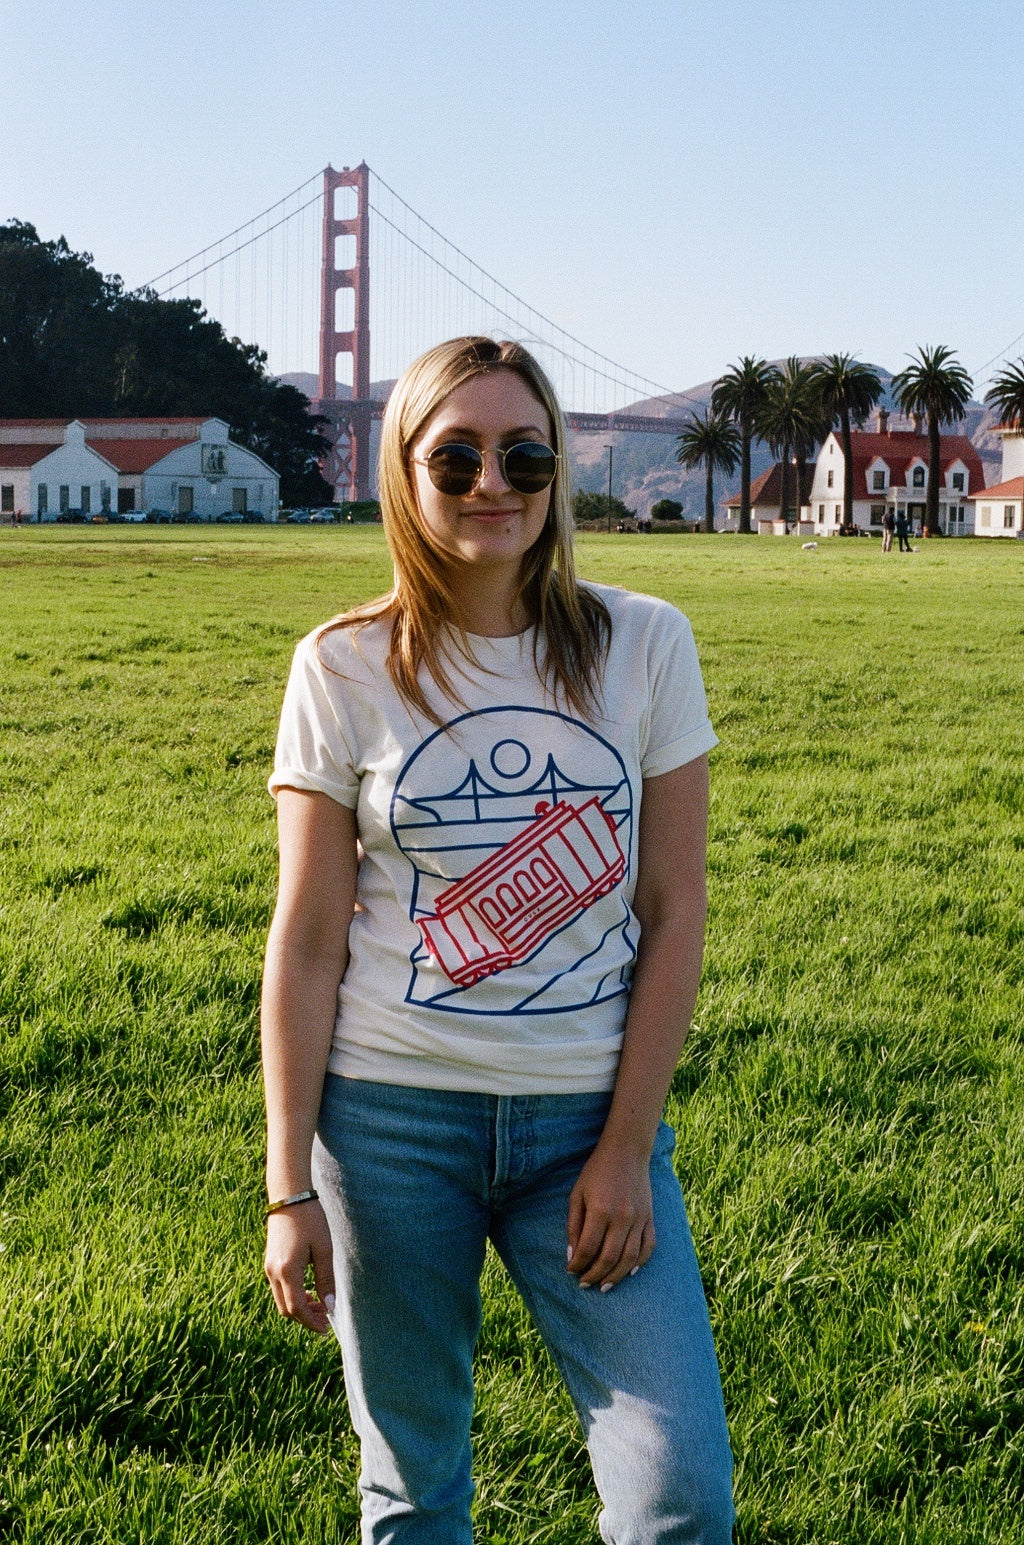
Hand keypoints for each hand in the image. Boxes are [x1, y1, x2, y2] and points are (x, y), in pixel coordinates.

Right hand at [264, 1199, 335, 1333]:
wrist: (289, 1195)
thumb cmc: (310, 1219)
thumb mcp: (323, 1249)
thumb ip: (325, 1279)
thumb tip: (330, 1305)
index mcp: (287, 1271)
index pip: (297, 1308)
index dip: (311, 1322)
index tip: (326, 1328)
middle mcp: (273, 1272)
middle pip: (286, 1309)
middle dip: (305, 1318)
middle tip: (326, 1317)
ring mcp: (268, 1267)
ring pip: (281, 1300)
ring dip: (299, 1307)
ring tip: (320, 1304)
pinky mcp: (269, 1261)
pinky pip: (279, 1288)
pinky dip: (293, 1295)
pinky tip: (309, 1291)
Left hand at [566, 1141, 655, 1291]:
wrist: (627, 1151)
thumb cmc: (596, 1171)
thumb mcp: (577, 1194)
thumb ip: (574, 1226)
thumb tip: (572, 1256)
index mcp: (600, 1210)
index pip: (588, 1249)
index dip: (578, 1265)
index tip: (571, 1271)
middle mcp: (622, 1218)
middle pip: (608, 1258)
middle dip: (594, 1275)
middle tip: (585, 1284)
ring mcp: (639, 1219)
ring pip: (629, 1258)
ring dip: (616, 1276)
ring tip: (604, 1286)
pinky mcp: (650, 1218)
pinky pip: (648, 1247)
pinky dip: (640, 1263)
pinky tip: (629, 1272)